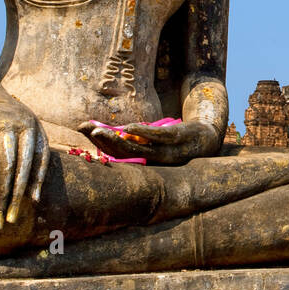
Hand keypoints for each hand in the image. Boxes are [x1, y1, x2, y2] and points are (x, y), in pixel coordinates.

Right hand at [0, 89, 49, 229]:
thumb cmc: (9, 118)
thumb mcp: (28, 129)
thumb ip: (35, 158)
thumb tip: (35, 199)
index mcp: (31, 126)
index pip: (34, 161)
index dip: (31, 186)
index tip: (26, 208)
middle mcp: (12, 125)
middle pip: (13, 169)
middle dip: (10, 198)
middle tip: (6, 221)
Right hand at [78, 120, 218, 165]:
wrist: (206, 138)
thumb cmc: (176, 139)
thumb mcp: (154, 140)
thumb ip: (135, 138)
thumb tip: (113, 130)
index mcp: (145, 161)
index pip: (116, 155)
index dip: (98, 144)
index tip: (82, 129)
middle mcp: (153, 160)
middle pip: (123, 154)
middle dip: (103, 143)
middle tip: (89, 132)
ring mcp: (164, 151)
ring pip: (136, 149)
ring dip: (116, 141)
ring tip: (100, 132)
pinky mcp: (176, 139)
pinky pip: (156, 138)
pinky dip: (141, 134)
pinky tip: (128, 128)